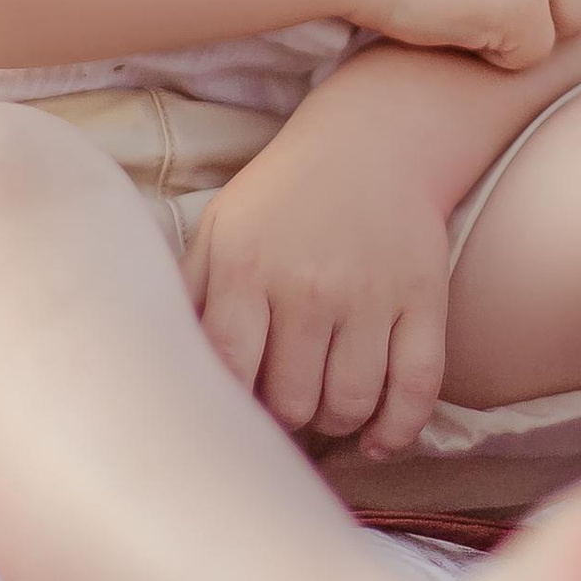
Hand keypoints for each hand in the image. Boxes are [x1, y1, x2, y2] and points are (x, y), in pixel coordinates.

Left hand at [184, 119, 454, 462]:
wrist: (373, 142)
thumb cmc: (282, 198)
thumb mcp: (220, 229)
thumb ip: (188, 293)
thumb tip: (155, 359)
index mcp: (246, 265)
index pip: (228, 369)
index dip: (228, 409)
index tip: (230, 417)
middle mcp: (309, 284)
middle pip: (292, 401)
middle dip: (283, 418)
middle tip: (282, 407)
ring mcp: (371, 294)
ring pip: (351, 403)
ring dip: (333, 423)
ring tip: (321, 410)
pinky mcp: (425, 298)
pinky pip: (417, 388)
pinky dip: (397, 429)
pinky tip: (375, 439)